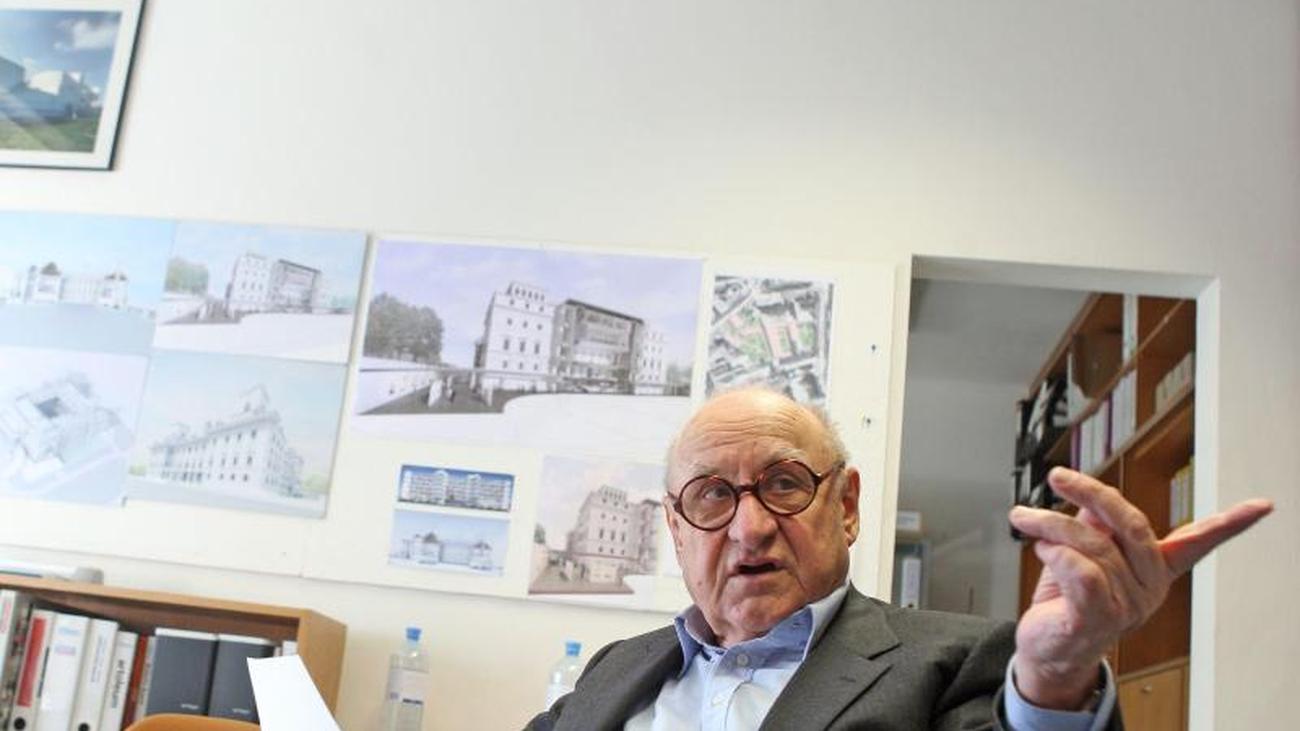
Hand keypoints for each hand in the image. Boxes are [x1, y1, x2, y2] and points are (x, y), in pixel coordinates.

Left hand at [1007, 467, 1271, 709]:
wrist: (1045, 649)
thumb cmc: (1066, 598)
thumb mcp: (1083, 550)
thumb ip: (1095, 523)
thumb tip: (1093, 499)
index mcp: (1155, 568)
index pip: (1200, 542)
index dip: (1231, 523)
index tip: (1264, 506)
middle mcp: (1149, 587)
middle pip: (1131, 522)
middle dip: (1092, 492)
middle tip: (1058, 476)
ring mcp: (1128, 605)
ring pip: (1092, 542)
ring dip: (1051, 524)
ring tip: (1027, 521)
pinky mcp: (1098, 618)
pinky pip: (1082, 570)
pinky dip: (1056, 552)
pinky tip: (1042, 550)